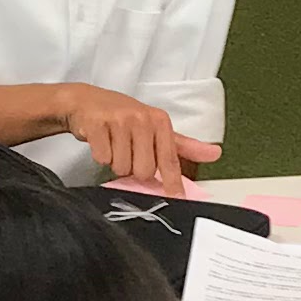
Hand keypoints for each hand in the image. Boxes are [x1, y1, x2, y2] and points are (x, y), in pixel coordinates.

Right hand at [61, 86, 220, 192]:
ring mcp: (119, 120)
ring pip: (122, 167)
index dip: (172, 183)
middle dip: (133, 168)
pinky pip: (103, 158)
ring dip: (116, 162)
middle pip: (143, 171)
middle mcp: (142, 119)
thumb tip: (215, 153)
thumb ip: (183, 145)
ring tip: (113, 145)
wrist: (85, 101)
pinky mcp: (97, 124)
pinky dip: (100, 155)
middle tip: (127, 151)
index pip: (169, 160)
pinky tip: (101, 142)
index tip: (177, 200)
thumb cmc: (123, 117)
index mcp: (160, 121)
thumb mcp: (156, 127)